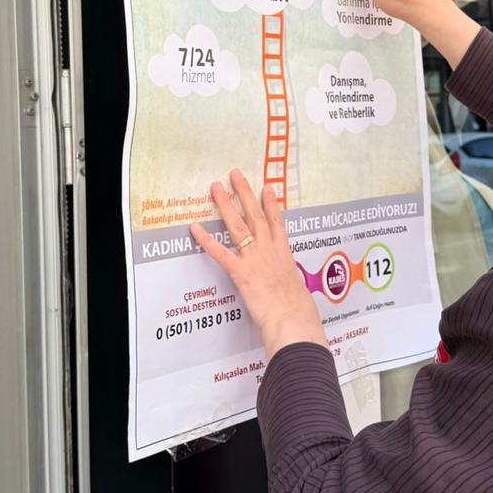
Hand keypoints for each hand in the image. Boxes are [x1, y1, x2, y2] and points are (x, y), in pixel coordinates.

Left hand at [190, 170, 327, 359]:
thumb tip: (286, 282)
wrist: (291, 317)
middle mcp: (269, 250)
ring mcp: (254, 259)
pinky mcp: (241, 272)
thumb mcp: (296, 287)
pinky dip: (207, 241)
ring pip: (238, 226)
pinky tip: (195, 229)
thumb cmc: (297, 308)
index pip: (277, 222)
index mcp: (283, 253)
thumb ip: (288, 279)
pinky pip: (221, 253)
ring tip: (216, 188)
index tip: (267, 188)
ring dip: (226, 205)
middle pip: (255, 215)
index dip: (271, 203)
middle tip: (235, 175)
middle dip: (244, 193)